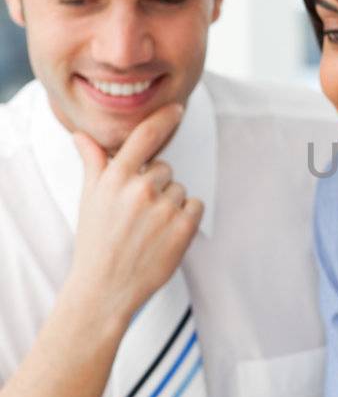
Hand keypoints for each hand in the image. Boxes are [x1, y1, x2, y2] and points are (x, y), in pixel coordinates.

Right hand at [67, 104, 202, 327]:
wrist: (105, 288)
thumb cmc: (96, 242)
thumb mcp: (89, 199)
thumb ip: (94, 163)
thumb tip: (82, 135)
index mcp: (116, 178)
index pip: (144, 137)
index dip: (163, 119)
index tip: (177, 108)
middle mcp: (140, 189)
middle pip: (164, 169)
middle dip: (156, 186)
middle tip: (137, 215)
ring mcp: (164, 208)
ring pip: (180, 189)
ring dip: (170, 204)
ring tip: (148, 229)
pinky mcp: (183, 227)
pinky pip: (196, 206)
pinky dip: (186, 218)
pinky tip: (165, 235)